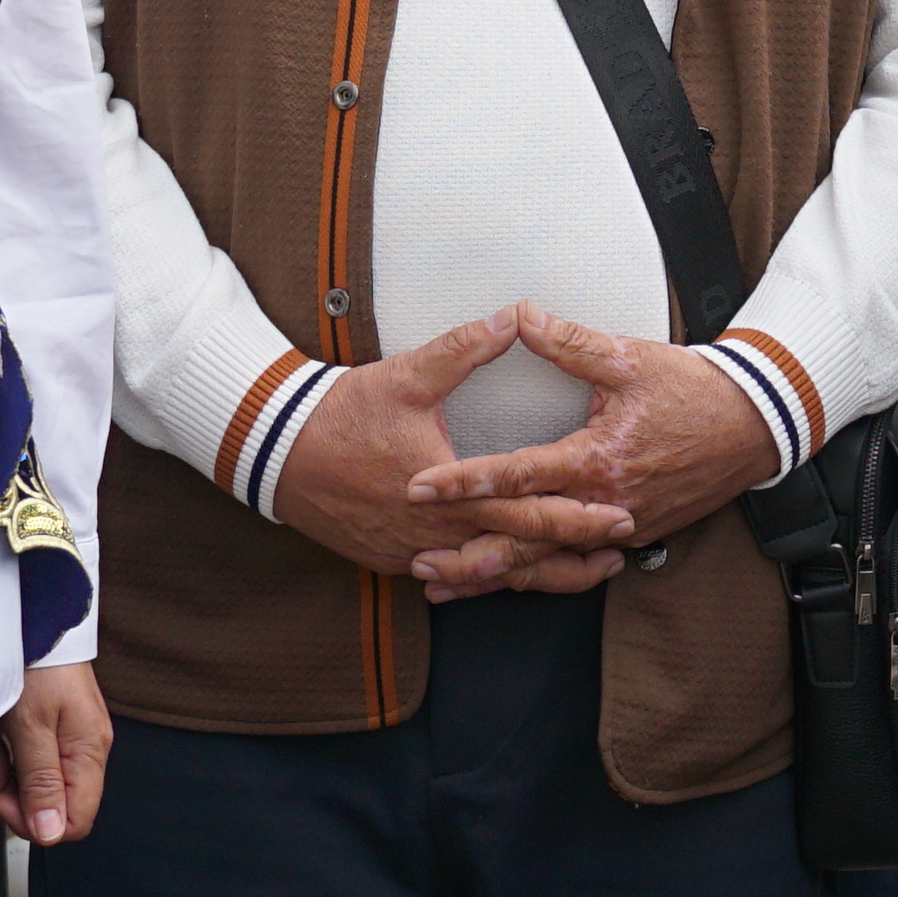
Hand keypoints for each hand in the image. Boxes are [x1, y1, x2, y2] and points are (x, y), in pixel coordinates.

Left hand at [0, 661, 111, 844]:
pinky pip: (37, 771)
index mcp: (89, 754)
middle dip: (16, 799)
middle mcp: (88, 754)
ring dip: (11, 780)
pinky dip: (14, 763)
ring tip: (0, 746)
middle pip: (55, 811)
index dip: (35, 822)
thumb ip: (41, 782)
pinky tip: (6, 741)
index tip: (6, 796)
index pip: (75, 822)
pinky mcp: (59, 737)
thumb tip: (50, 832)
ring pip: (41, 793)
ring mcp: (74, 746)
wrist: (36, 625)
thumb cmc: (37, 665)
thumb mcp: (30, 726)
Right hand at [265, 312, 610, 594]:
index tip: (619, 517)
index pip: (529, 512)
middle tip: (619, 553)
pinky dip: (489, 578)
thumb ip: (465, 349)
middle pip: (520, 556)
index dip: (579, 517)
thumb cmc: (342, 416)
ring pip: (488, 576)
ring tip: (581, 571)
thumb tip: (512, 318)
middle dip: (574, 556)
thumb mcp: (407, 376)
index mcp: (450, 491)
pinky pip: (453, 576)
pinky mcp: (395, 560)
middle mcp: (437, 533)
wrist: (277, 454)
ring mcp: (414, 553)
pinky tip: (515, 575)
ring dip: (537, 573)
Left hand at [409, 307, 780, 577]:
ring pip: (548, 565)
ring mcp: (620, 527)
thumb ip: (567, 343)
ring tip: (446, 585)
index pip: (517, 475)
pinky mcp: (634, 536)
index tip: (421, 486)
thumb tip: (519, 317)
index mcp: (596, 458)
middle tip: (419, 560)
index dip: (465, 482)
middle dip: (467, 555)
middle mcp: (604, 502)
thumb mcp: (629, 359)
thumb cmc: (692, 390)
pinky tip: (507, 580)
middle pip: (525, 542)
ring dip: (494, 576)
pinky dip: (538, 576)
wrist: (754, 425)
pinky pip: (576, 564)